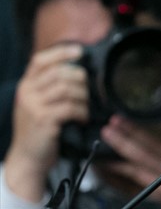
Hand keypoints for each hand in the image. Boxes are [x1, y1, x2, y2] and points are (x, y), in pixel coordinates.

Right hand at [4, 44, 87, 202]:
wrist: (29, 157)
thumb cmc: (41, 128)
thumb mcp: (39, 103)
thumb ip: (51, 86)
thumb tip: (80, 68)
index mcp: (26, 85)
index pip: (40, 60)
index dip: (61, 52)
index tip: (79, 51)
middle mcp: (26, 92)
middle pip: (60, 73)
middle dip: (80, 80)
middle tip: (87, 93)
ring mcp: (33, 106)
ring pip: (67, 89)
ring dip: (83, 97)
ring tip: (85, 107)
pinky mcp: (43, 120)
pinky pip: (70, 107)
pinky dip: (82, 112)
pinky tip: (83, 118)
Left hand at [97, 100, 160, 208]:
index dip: (148, 123)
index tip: (133, 112)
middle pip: (150, 146)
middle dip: (130, 132)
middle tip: (114, 120)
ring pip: (140, 162)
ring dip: (122, 147)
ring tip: (108, 134)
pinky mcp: (157, 190)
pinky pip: (135, 176)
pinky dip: (120, 167)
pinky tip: (108, 159)